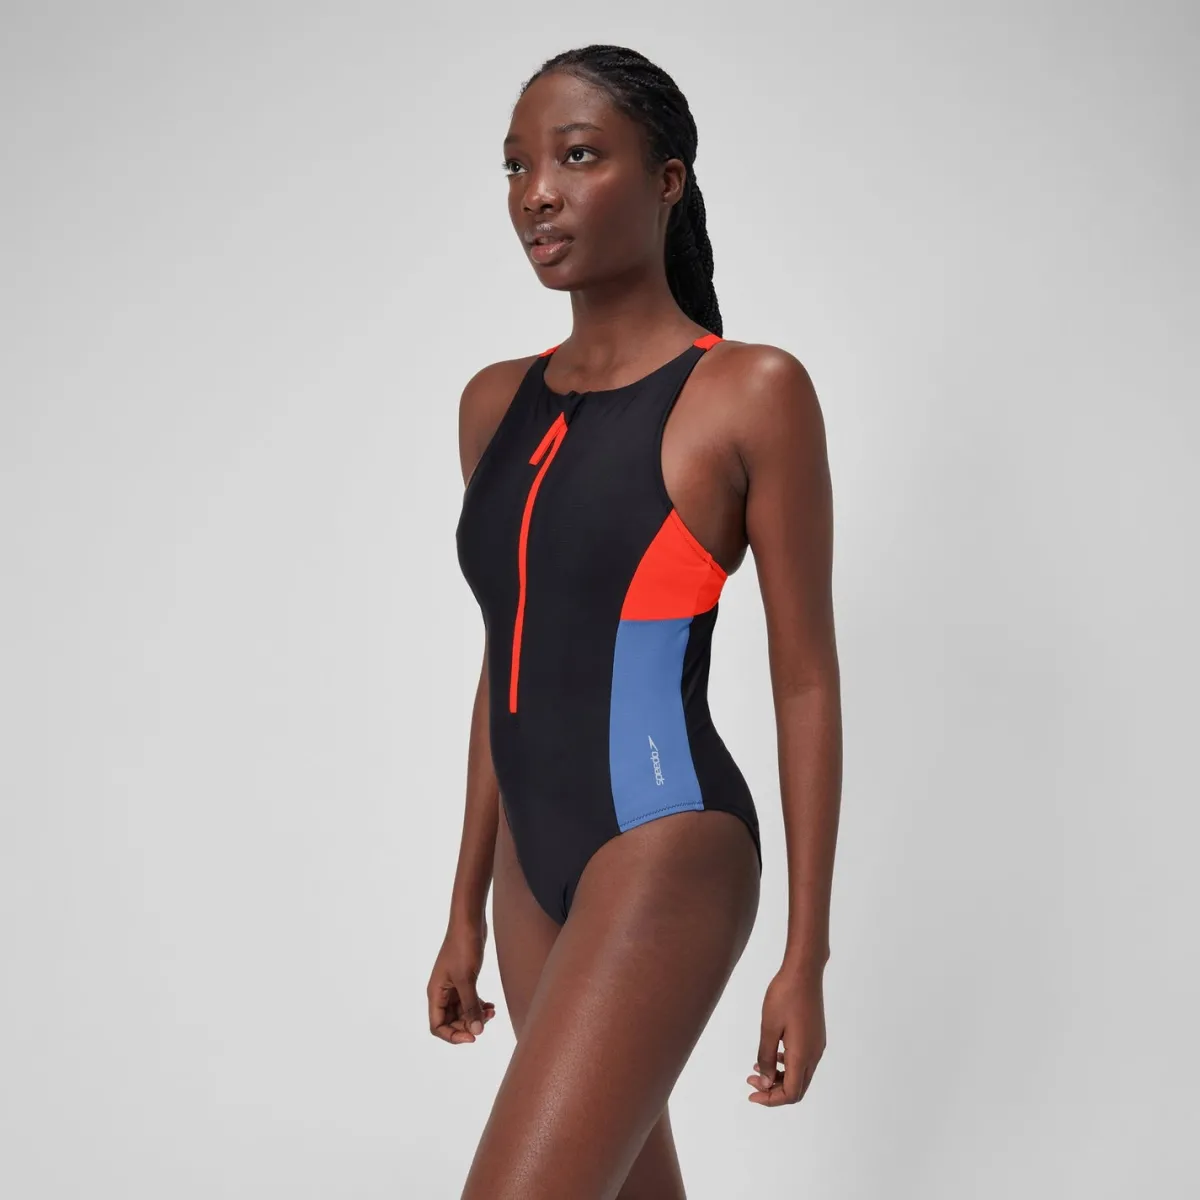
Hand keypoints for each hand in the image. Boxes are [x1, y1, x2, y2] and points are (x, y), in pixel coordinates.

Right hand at [426, 916, 496, 1043]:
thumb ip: (471, 1006)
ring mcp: (453, 986)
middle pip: (451, 1021)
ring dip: (476, 1015)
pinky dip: (479, 1006)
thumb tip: (477, 1032)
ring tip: (492, 1013)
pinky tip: (492, 1006)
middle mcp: (442, 992)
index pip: (437, 1026)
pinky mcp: (465, 979)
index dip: (453, 1035)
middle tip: (486, 1022)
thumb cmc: (463, 947)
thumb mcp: (466, 979)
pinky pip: (469, 1000)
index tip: (472, 1036)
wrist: (470, 922)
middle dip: (468, 1025)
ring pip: (462, 1011)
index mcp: (436, 993)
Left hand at [747, 961, 826, 1105]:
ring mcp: (817, 1045)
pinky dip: (786, 1065)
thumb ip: (766, 1056)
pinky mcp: (815, 1036)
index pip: (791, 1093)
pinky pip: (802, 1060)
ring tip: (756, 1068)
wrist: (804, 972)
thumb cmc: (784, 996)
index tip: (751, 1094)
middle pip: (797, 1088)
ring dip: (779, 1077)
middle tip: (751, 1081)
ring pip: (800, 1075)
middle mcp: (814, 1054)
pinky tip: (772, 1054)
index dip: (771, 1099)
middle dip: (773, 1091)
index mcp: (802, 1055)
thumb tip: (764, 1082)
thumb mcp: (768, 1027)